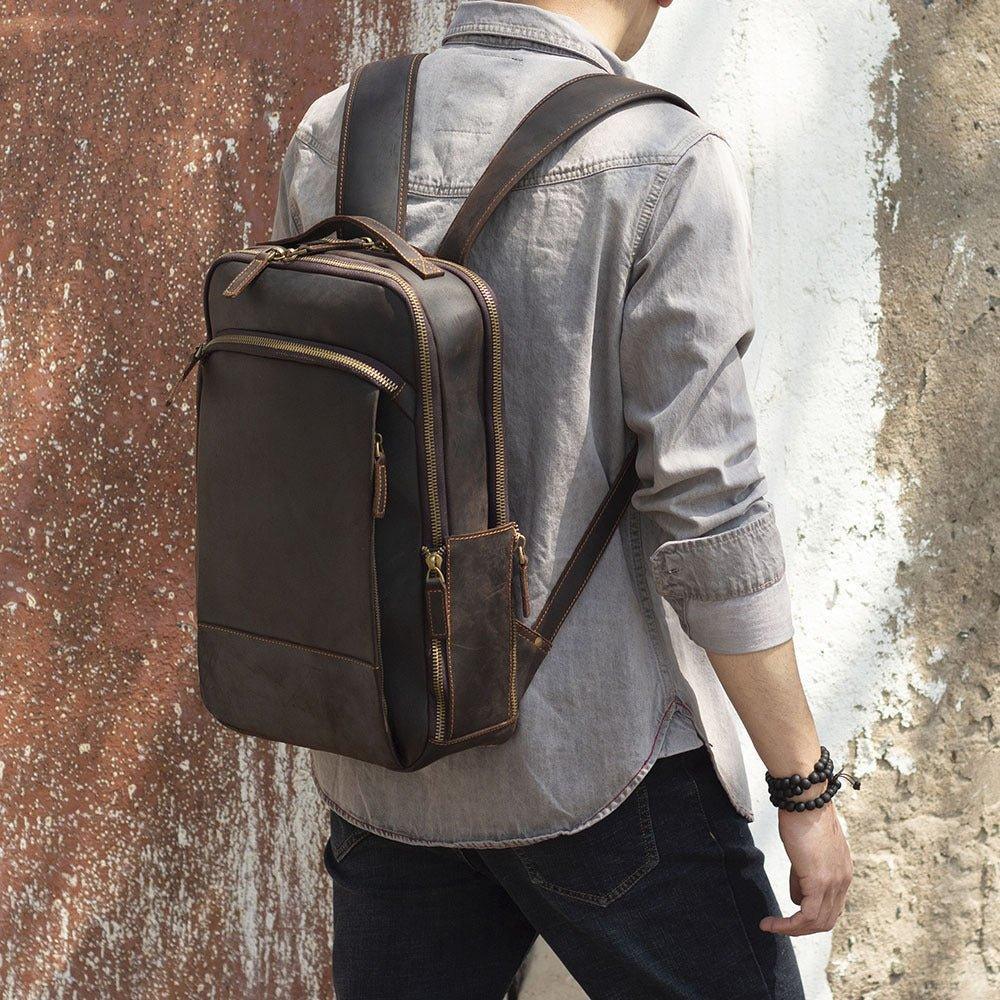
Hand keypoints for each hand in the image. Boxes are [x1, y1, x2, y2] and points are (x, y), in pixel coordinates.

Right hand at [760, 801, 852, 935]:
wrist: (805, 798)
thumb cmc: (802, 815)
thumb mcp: (805, 849)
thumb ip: (803, 873)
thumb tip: (796, 895)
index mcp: (843, 872)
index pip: (831, 907)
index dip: (810, 914)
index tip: (790, 913)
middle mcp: (843, 880)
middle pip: (827, 920)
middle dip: (801, 927)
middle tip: (779, 925)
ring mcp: (834, 883)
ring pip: (817, 922)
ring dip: (793, 929)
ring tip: (771, 926)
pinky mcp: (819, 882)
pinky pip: (806, 916)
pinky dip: (788, 925)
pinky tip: (771, 923)